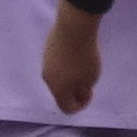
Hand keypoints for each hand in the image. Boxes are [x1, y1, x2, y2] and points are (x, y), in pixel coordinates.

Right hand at [39, 0, 102, 116]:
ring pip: (59, 78)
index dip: (81, 104)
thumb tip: (78, 95)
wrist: (73, 28)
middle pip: (61, 93)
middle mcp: (48, 79)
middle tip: (89, 78)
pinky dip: (67, 64)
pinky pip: (58, 64)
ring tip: (84, 64)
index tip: (90, 91)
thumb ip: (83, 91)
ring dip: (71, 77)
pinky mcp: (47, 51)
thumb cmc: (85, 56)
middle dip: (75, 90)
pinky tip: (77, 54)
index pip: (67, 108)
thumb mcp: (90, 79)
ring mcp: (46, 64)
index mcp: (58, 90)